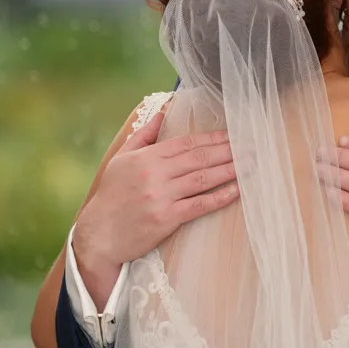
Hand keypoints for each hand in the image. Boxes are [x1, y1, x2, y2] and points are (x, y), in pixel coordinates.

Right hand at [73, 111, 238, 307]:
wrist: (98, 236)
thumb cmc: (110, 197)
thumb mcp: (121, 160)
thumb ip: (143, 135)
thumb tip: (161, 112)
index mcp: (146, 158)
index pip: (186, 143)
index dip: (213, 138)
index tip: (233, 135)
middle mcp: (155, 174)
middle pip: (199, 158)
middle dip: (227, 151)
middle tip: (250, 146)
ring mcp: (162, 197)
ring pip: (203, 179)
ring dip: (229, 171)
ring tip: (249, 164)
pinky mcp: (167, 219)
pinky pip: (199, 205)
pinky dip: (220, 197)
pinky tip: (236, 190)